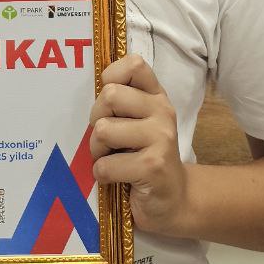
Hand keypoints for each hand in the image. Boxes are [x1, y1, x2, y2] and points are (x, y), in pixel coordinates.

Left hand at [89, 55, 187, 235]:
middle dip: (97, 119)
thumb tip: (88, 85)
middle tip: (106, 138)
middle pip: (110, 95)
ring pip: (103, 130)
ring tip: (111, 158)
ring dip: (97, 150)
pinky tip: (116, 178)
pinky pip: (106, 164)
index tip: (110, 102)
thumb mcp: (137, 123)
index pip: (133, 64)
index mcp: (156, 96)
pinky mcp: (152, 167)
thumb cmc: (144, 156)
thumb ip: (121, 101)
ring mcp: (160, 138)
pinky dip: (102, 174)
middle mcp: (162, 111)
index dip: (111, 77)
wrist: (174, 199)